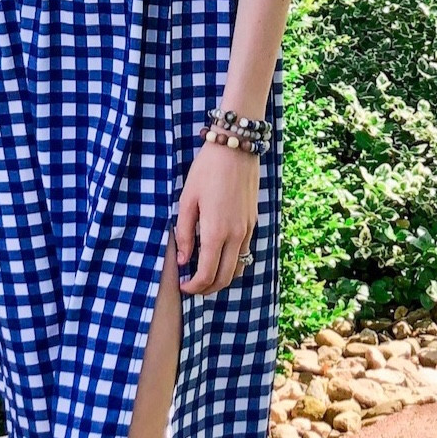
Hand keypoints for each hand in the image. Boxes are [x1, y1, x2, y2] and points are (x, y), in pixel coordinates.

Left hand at [174, 141, 259, 295]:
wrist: (236, 148)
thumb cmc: (206, 171)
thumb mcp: (187, 199)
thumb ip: (184, 232)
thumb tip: (182, 260)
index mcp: (216, 232)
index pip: (207, 274)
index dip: (194, 287)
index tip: (183, 287)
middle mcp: (236, 235)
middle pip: (225, 278)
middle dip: (208, 288)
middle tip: (193, 287)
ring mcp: (248, 229)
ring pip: (238, 267)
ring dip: (222, 277)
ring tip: (205, 274)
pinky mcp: (253, 222)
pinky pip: (245, 251)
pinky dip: (232, 262)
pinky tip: (218, 255)